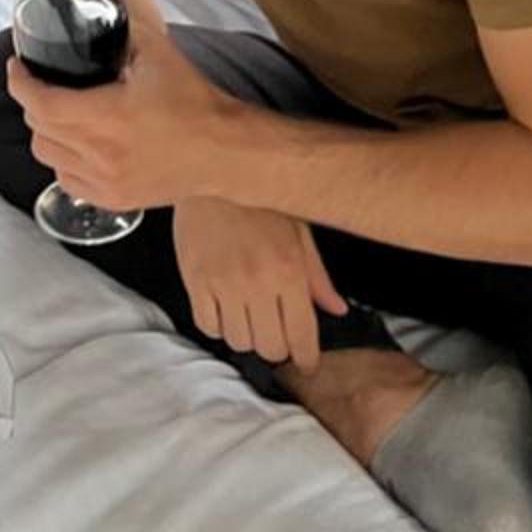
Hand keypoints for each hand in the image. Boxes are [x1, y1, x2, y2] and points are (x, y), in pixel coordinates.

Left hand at [7, 0, 242, 213]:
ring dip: (46, 133)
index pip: (41, 103)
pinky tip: (76, 145)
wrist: (225, 151)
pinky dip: (63, 161)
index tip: (17, 67)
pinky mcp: (115, 200)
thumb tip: (99, 2)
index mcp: (108, 117)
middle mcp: (102, 154)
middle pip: (39, 129)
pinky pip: (68, 181)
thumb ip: (121, 29)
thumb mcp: (155, 52)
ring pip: (48, 157)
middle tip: (42, 85)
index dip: (20, 83)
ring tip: (59, 114)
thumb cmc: (195, 103)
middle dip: (33, 103)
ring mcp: (107, 182)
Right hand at [173, 196, 347, 373]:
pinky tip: (225, 309)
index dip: (306, 358)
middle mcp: (257, 281)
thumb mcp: (299, 230)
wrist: (211, 170)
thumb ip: (317, 276)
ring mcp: (223, 282)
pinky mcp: (194, 280)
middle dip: (277, 347)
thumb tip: (337, 310)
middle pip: (270, 346)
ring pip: (238, 341)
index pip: (302, 335)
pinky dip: (218, 326)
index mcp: (289, 270)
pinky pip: (207, 326)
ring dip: (247, 335)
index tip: (306, 362)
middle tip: (276, 333)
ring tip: (249, 316)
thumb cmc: (259, 199)